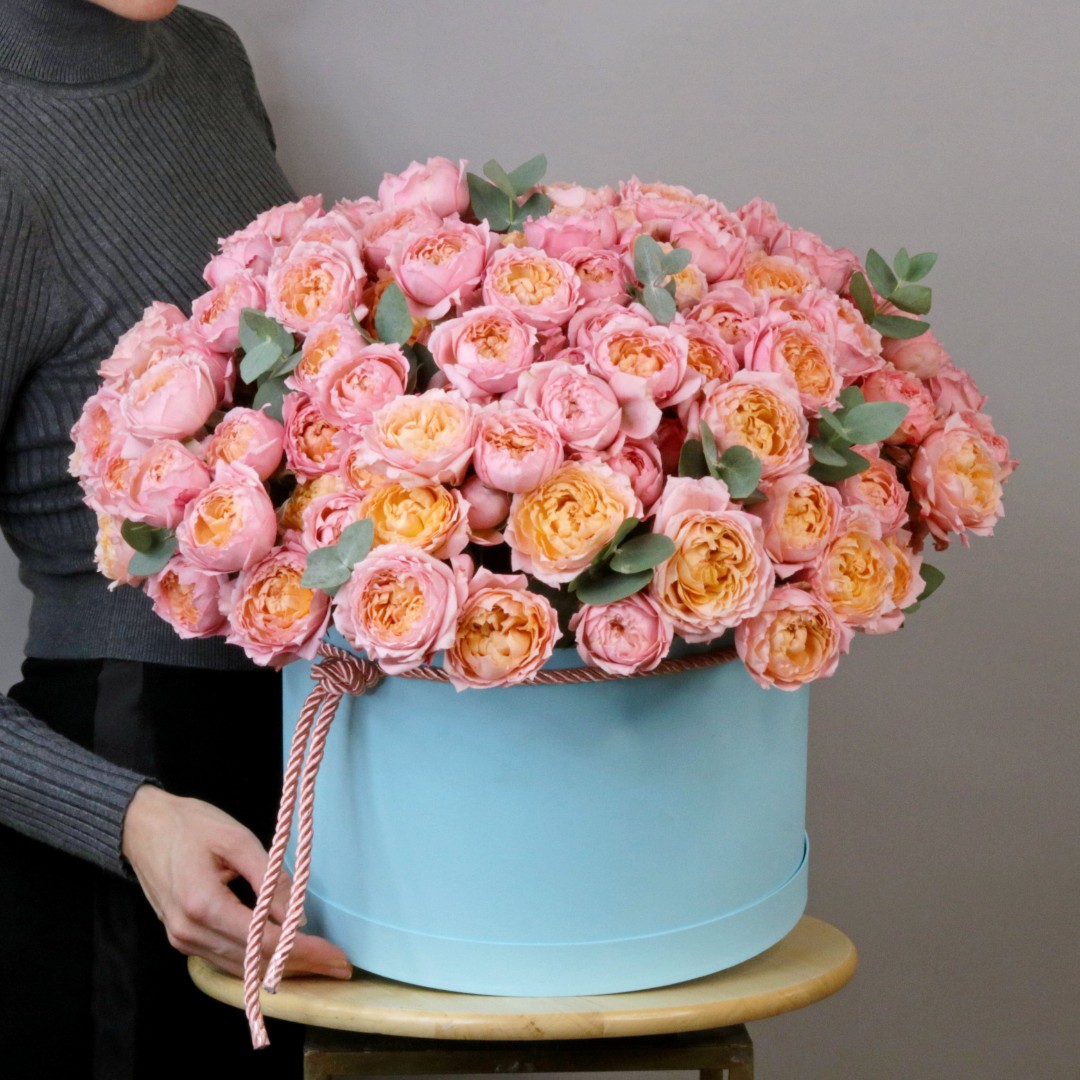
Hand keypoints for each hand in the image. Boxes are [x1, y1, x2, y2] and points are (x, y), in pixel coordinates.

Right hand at [121, 784, 351, 979]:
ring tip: (320, 964)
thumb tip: (299, 916)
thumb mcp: (237, 839)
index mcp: (203, 904)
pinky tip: (283, 958)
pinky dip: (257, 962)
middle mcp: (190, 932)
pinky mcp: (183, 939)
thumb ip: (269, 878)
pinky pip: (226, 960)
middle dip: (301, 966)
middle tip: (339, 967)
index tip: (336, 955)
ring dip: (281, 969)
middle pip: (255, 963)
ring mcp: (183, 940)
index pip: (264, 942)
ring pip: (241, 969)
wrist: (140, 827)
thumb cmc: (190, 825)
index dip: (304, 951)